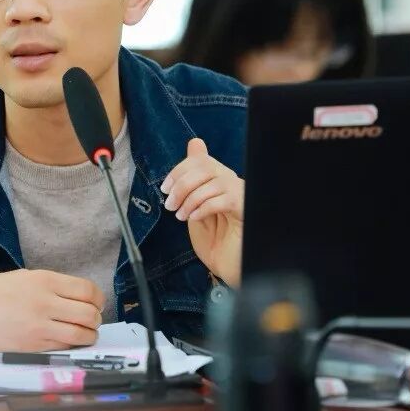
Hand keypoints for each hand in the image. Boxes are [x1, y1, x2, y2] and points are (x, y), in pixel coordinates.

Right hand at [0, 269, 103, 351]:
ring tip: (87, 334)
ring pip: (81, 333)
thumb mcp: (23, 277)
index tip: (97, 303)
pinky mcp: (33, 345)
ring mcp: (40, 325)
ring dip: (90, 335)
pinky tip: (71, 342)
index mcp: (44, 280)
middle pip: (89, 313)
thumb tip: (73, 295)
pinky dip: (74, 345)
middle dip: (96, 318)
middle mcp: (46, 302)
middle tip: (92, 320)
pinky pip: (64, 346)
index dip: (98, 299)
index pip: (87, 290)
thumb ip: (49, 285)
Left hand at [161, 138, 244, 286]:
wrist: (228, 267)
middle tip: (170, 204)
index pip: (201, 160)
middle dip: (182, 184)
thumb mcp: (195, 206)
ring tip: (180, 215)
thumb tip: (195, 143)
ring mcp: (242, 196)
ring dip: (189, 199)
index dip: (179, 171)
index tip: (165, 188)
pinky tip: (194, 218)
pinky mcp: (245, 210)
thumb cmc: (215, 238)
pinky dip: (202, 208)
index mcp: (221, 180)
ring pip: (213, 183)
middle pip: (206, 167)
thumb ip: (193, 181)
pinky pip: (222, 200)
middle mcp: (233, 184)